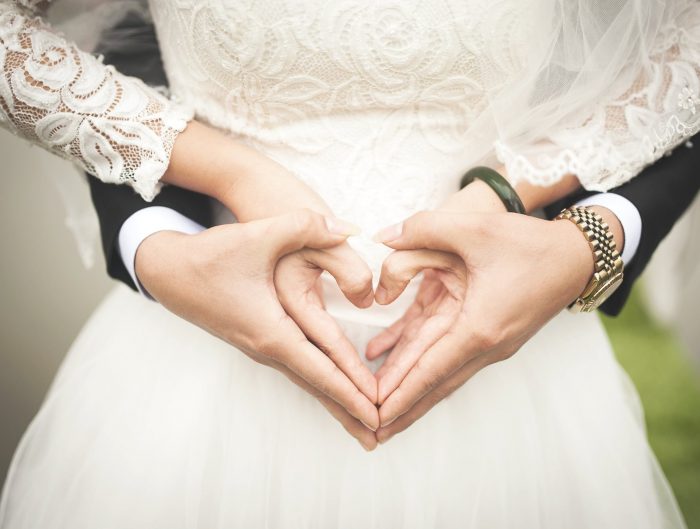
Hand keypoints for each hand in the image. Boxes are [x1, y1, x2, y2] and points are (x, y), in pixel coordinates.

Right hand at [135, 209, 379, 449]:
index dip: (351, 391)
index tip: (378, 414)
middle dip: (348, 411)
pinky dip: (320, 382)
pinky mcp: (258, 339)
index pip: (320, 370)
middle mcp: (266, 347)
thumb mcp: (259, 235)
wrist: (167, 271)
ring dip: (335, 400)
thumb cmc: (210, 256)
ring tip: (361, 422)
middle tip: (380, 436)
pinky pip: (297, 368)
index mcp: (271, 331)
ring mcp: (261, 347)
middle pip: (316, 386)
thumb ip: (306, 227)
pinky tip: (332, 387)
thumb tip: (350, 228)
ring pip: (307, 380)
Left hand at [370, 209, 596, 442]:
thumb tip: (382, 237)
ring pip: (442, 375)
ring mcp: (490, 344)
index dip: (399, 394)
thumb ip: (423, 228)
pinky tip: (394, 357)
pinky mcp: (490, 335)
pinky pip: (450, 355)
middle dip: (402, 408)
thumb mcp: (474, 227)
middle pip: (435, 384)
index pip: (430, 370)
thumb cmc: (529, 244)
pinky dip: (423, 363)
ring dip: (412, 393)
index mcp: (479, 327)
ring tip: (385, 413)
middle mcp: (485, 345)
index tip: (375, 417)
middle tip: (371, 431)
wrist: (576, 257)